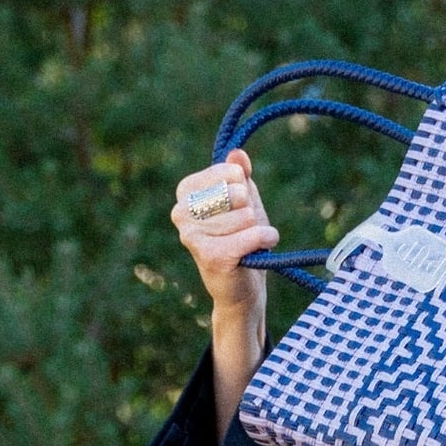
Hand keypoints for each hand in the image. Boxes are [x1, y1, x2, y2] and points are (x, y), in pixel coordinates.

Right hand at [171, 150, 280, 433]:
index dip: (243, 186)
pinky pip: (251, 235)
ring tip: (252, 241)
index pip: (226, 172)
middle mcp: (181, 212)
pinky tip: (263, 246)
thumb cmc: (242, 241)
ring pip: (246, 214)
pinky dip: (264, 239)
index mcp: (185, 193)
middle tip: (246, 227)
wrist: (242, 290)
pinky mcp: (211, 256)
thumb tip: (238, 156)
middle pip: (237, 193)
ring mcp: (192, 235)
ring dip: (259, 228)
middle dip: (252, 209)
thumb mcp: (244, 202)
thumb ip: (240, 176)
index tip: (242, 201)